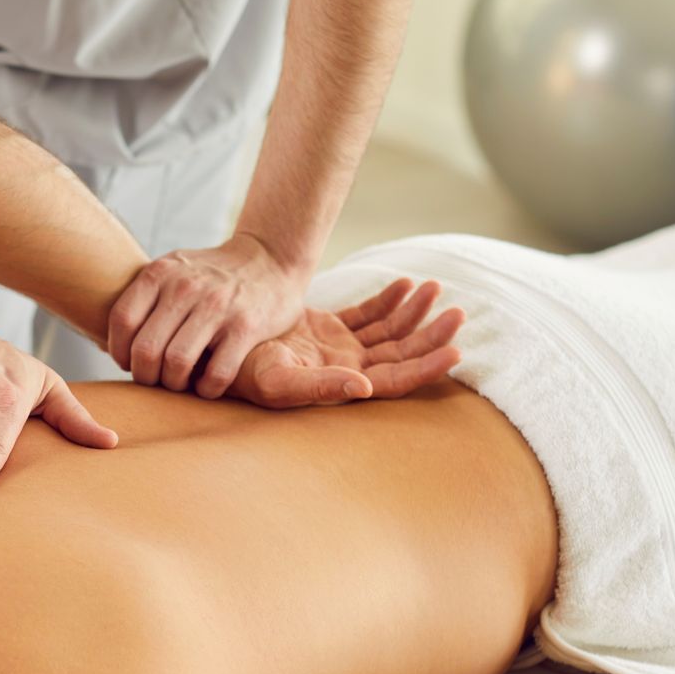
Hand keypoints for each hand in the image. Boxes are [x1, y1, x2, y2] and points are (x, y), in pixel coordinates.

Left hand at [106, 233, 310, 398]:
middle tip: (155, 379)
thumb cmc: (212, 275)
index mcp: (161, 273)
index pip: (121, 321)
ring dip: (173, 385)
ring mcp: (217, 306)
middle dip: (145, 376)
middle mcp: (186, 287)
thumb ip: (144, 296)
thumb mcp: (173, 268)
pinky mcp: (246, 327)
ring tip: (179, 383)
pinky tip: (206, 386)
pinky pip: (216, 374)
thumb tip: (109, 341)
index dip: (119, 352)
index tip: (129, 363)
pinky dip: (206, 390)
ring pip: (176, 364)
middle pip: (146, 349)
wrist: (270, 258)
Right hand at [226, 279, 465, 407]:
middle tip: (458, 312)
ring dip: (414, 312)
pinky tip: (405, 285)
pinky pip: (368, 315)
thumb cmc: (243, 373)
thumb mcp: (278, 381)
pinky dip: (388, 301)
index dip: (425, 367)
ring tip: (434, 288)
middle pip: (401, 354)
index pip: (395, 380)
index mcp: (341, 384)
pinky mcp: (330, 329)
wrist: (216, 349)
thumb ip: (321, 386)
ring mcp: (341, 348)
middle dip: (431, 334)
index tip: (456, 350)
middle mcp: (347, 368)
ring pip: (390, 332)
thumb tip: (365, 387)